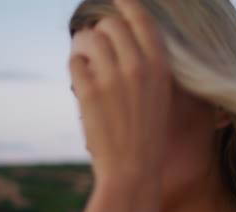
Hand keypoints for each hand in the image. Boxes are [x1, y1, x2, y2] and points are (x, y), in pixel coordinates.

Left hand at [69, 0, 171, 189]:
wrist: (133, 171)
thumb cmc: (148, 135)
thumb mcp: (160, 97)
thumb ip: (146, 68)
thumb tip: (120, 44)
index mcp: (160, 68)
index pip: (142, 19)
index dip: (127, 3)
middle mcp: (137, 67)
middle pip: (111, 25)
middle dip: (101, 31)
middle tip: (98, 43)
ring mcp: (112, 79)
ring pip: (90, 39)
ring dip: (86, 46)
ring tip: (88, 61)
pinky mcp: (89, 92)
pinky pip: (75, 61)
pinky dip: (77, 66)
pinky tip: (84, 81)